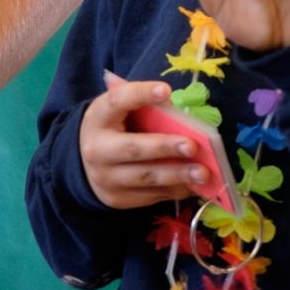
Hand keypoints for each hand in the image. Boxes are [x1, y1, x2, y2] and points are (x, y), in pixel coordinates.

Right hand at [79, 72, 212, 209]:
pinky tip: (193, 184)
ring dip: (177, 175)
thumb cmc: (115, 130)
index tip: (165, 90)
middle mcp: (97, 150)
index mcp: (98, 119)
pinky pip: (151, 195)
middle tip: (193, 146)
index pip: (117, 101)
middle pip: (134, 149)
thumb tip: (178, 112)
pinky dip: (175, 190)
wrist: (86, 166)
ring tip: (203, 172)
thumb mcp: (120, 112)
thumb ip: (143, 106)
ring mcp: (107, 178)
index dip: (141, 94)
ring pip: (146, 177)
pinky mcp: (118, 199)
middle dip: (165, 147)